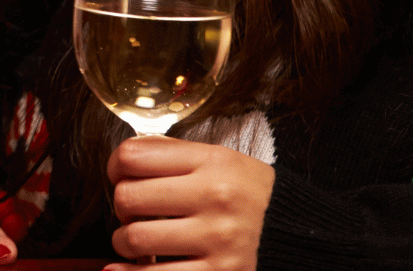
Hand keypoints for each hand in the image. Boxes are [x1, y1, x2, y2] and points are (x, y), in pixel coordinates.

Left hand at [104, 137, 272, 270]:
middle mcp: (217, 198)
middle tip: (135, 212)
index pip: (132, 156)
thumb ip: (171, 154)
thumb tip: (120, 162)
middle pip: (127, 197)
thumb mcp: (218, 160)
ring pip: (133, 238)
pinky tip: (126, 268)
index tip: (122, 176)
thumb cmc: (244, 194)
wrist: (297, 234)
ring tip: (140, 240)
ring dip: (125, 242)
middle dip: (122, 207)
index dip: (116, 167)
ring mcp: (218, 239)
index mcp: (214, 163)